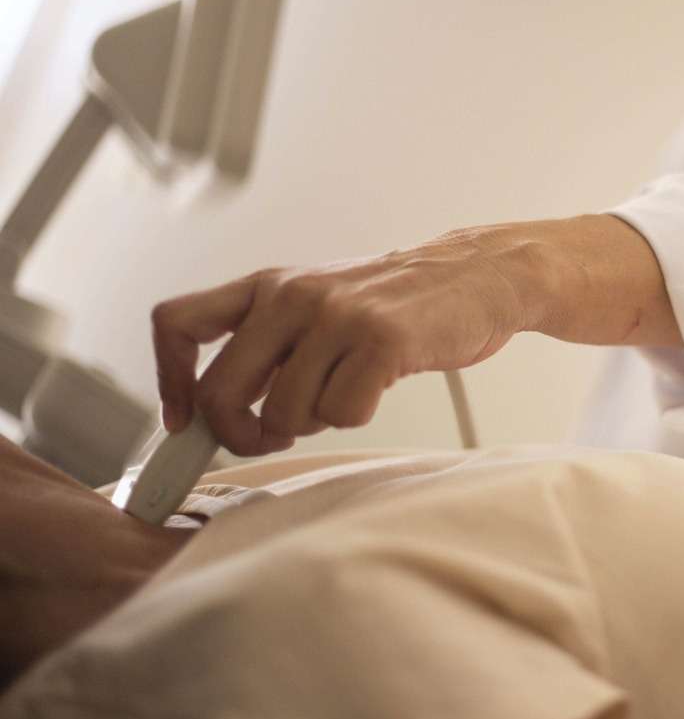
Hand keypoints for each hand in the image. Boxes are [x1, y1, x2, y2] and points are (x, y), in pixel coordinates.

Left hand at [152, 217, 677, 455]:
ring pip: (285, 413)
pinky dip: (358, 416)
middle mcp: (292, 295)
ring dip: (314, 423)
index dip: (169, 382)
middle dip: (240, 435)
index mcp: (268, 286)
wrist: (480, 277)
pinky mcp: (381, 340)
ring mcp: (336, 316)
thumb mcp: (322, 305)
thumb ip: (272, 346)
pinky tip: (379, 387)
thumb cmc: (399, 304)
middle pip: (221, 392)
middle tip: (268, 441)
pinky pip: (343, 414)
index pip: (177, 324)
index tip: (185, 422)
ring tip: (345, 395)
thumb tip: (215, 418)